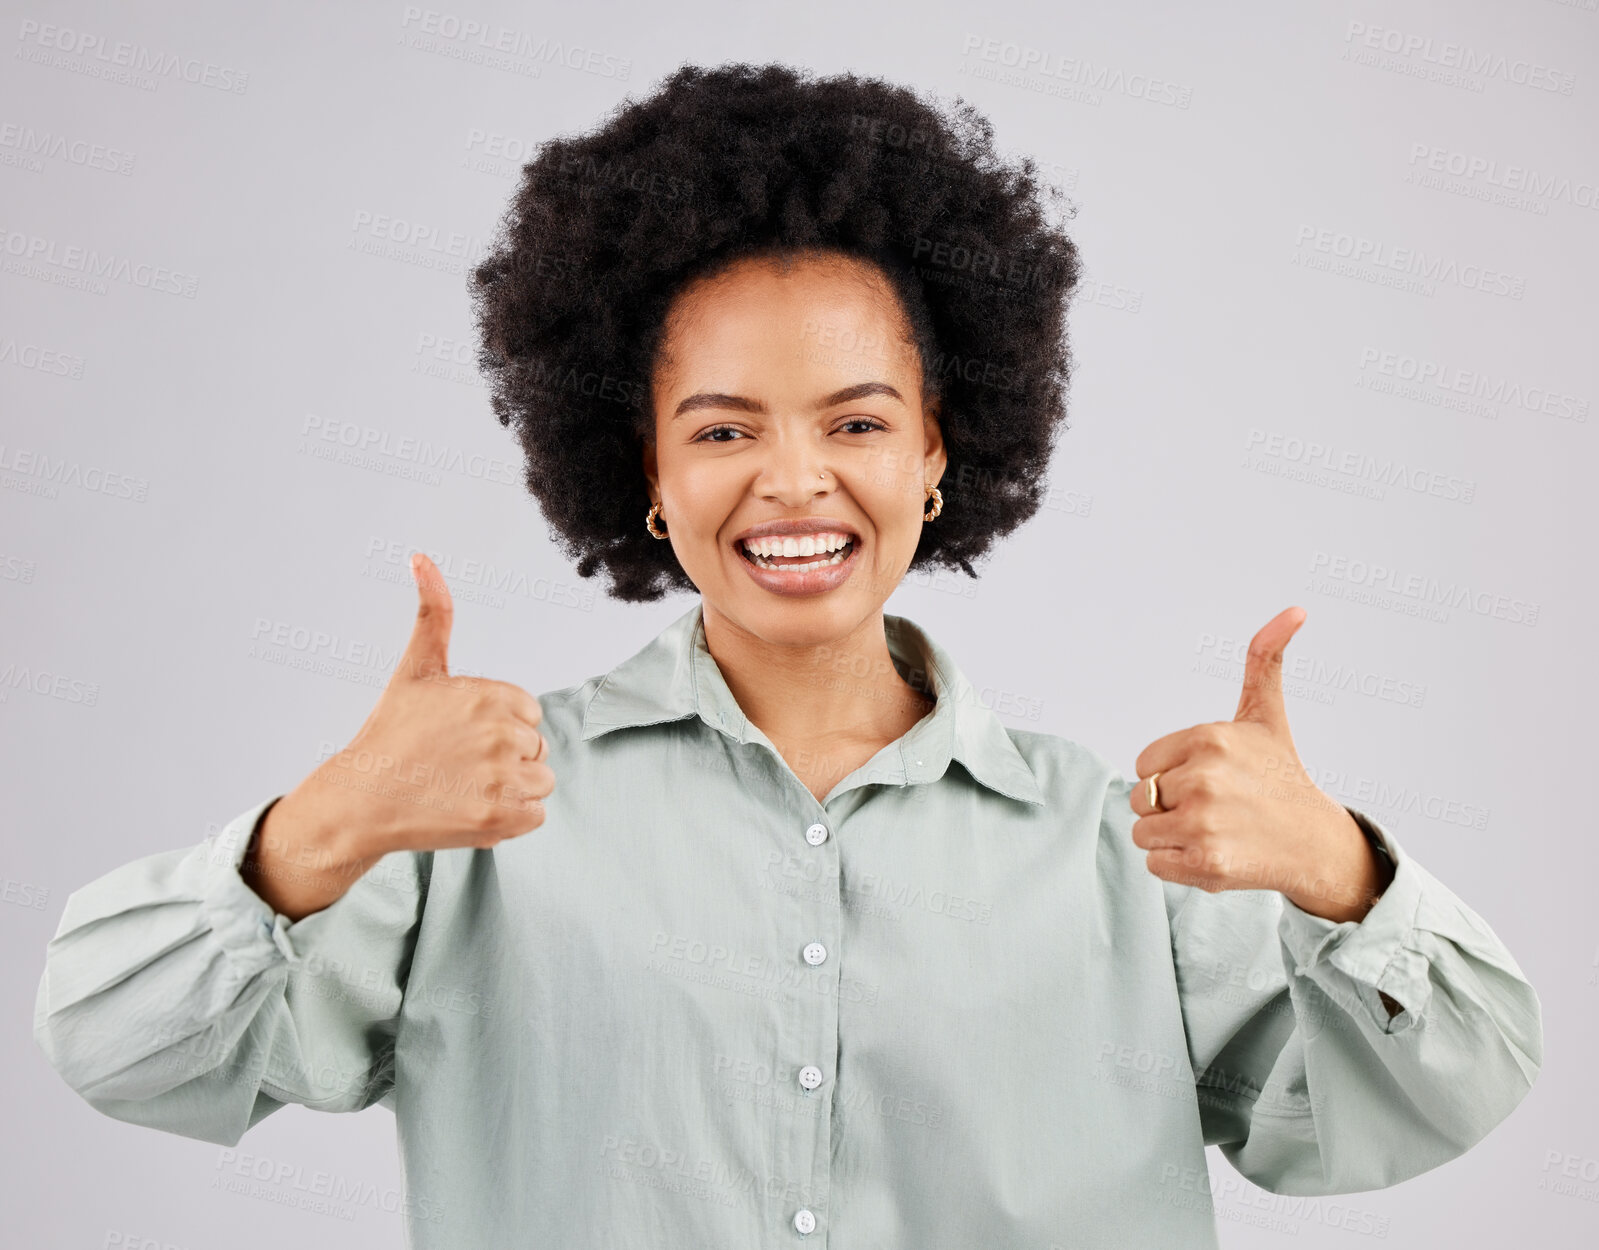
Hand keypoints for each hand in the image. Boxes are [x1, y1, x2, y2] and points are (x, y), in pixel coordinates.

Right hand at [244, 552, 554, 918]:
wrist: (360, 801)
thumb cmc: (391, 732)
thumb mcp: (416, 668)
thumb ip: (433, 612)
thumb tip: (421, 556)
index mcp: (490, 695)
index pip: (528, 713)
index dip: (497, 725)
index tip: (460, 735)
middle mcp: (500, 734)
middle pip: (535, 747)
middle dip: (504, 757)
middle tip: (456, 764)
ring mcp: (501, 779)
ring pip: (540, 781)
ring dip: (511, 788)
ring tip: (464, 786)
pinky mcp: (501, 818)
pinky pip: (535, 816)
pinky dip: (510, 819)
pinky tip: (470, 809)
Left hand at [1127, 606, 1391, 923]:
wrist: (1316, 843)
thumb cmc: (1280, 776)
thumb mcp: (1266, 714)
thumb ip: (1264, 660)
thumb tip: (1294, 610)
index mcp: (1210, 738)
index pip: (1145, 764)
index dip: (1171, 774)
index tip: (1209, 778)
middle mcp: (1206, 777)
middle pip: (1140, 798)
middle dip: (1168, 807)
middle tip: (1214, 809)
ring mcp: (1205, 822)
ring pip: (1143, 832)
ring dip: (1171, 838)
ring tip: (1214, 830)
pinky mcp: (1206, 862)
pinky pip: (1154, 864)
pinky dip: (1177, 865)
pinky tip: (1214, 853)